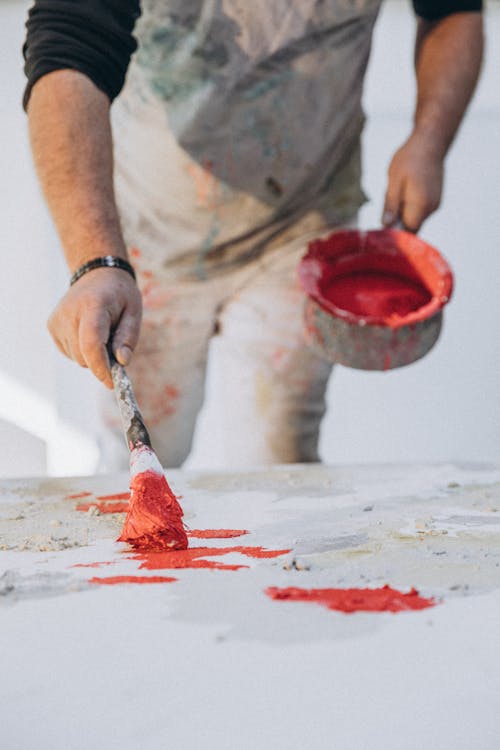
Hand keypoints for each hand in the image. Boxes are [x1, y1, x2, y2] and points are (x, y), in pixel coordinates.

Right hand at [47, 268, 141, 387]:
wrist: (96, 274)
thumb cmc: (119, 295)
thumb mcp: (134, 311)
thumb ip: (128, 338)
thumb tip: (122, 362)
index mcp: (93, 306)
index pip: (91, 343)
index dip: (101, 367)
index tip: (112, 382)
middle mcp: (69, 313)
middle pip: (84, 356)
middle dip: (102, 361)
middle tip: (115, 347)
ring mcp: (57, 320)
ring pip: (77, 358)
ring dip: (92, 355)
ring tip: (102, 332)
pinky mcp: (52, 326)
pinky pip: (70, 352)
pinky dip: (82, 350)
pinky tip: (88, 331)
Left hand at [382, 133, 443, 232]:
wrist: (431, 141)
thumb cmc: (410, 158)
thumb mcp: (394, 182)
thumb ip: (390, 206)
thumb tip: (386, 226)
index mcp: (421, 206)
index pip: (407, 232)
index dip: (394, 231)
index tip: (384, 221)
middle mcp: (432, 208)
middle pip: (411, 227)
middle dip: (397, 220)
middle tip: (389, 198)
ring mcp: (436, 204)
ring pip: (414, 218)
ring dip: (403, 210)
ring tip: (399, 189)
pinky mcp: (436, 199)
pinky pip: (419, 210)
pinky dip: (410, 204)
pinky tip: (407, 187)